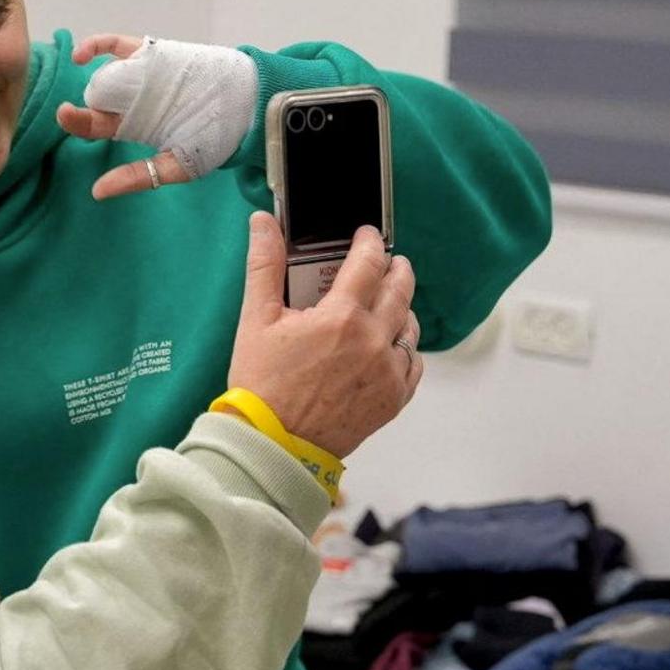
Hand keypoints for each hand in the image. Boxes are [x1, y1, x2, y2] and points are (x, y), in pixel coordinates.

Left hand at [56, 33, 257, 201]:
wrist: (248, 104)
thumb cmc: (216, 138)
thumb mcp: (178, 165)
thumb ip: (139, 177)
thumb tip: (97, 192)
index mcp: (134, 126)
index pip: (96, 126)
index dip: (78, 123)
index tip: (66, 118)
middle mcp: (132, 99)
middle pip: (95, 100)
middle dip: (78, 107)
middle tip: (67, 112)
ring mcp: (140, 74)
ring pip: (104, 73)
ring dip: (88, 77)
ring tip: (81, 81)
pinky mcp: (152, 53)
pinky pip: (118, 45)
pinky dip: (96, 45)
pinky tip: (81, 54)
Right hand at [226, 213, 422, 456]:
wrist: (274, 444)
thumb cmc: (262, 386)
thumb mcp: (256, 320)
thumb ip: (265, 265)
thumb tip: (264, 224)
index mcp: (341, 317)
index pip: (369, 262)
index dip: (369, 242)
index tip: (367, 236)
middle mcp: (372, 341)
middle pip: (400, 288)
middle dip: (395, 268)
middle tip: (388, 262)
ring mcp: (387, 372)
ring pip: (410, 325)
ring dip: (401, 307)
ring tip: (387, 304)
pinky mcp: (393, 399)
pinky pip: (413, 364)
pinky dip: (405, 349)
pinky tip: (388, 346)